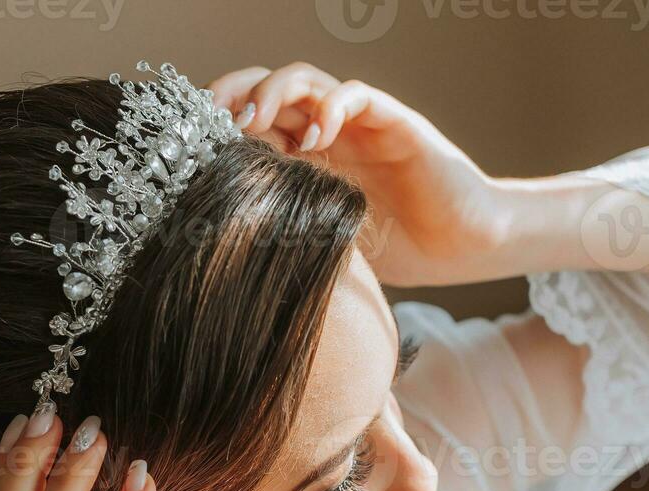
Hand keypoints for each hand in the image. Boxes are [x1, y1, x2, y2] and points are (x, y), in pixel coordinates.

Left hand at [206, 63, 512, 286]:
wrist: (462, 247)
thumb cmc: (399, 249)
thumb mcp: (323, 243)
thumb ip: (284, 230)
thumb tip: (217, 250)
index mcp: (305, 160)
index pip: (253, 125)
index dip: (219, 125)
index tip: (186, 143)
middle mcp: (328, 134)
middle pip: (271, 91)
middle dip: (234, 94)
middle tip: (208, 117)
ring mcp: (360, 124)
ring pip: (308, 81)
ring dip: (274, 91)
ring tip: (253, 119)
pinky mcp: (395, 123)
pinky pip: (358, 95)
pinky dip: (332, 106)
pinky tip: (316, 135)